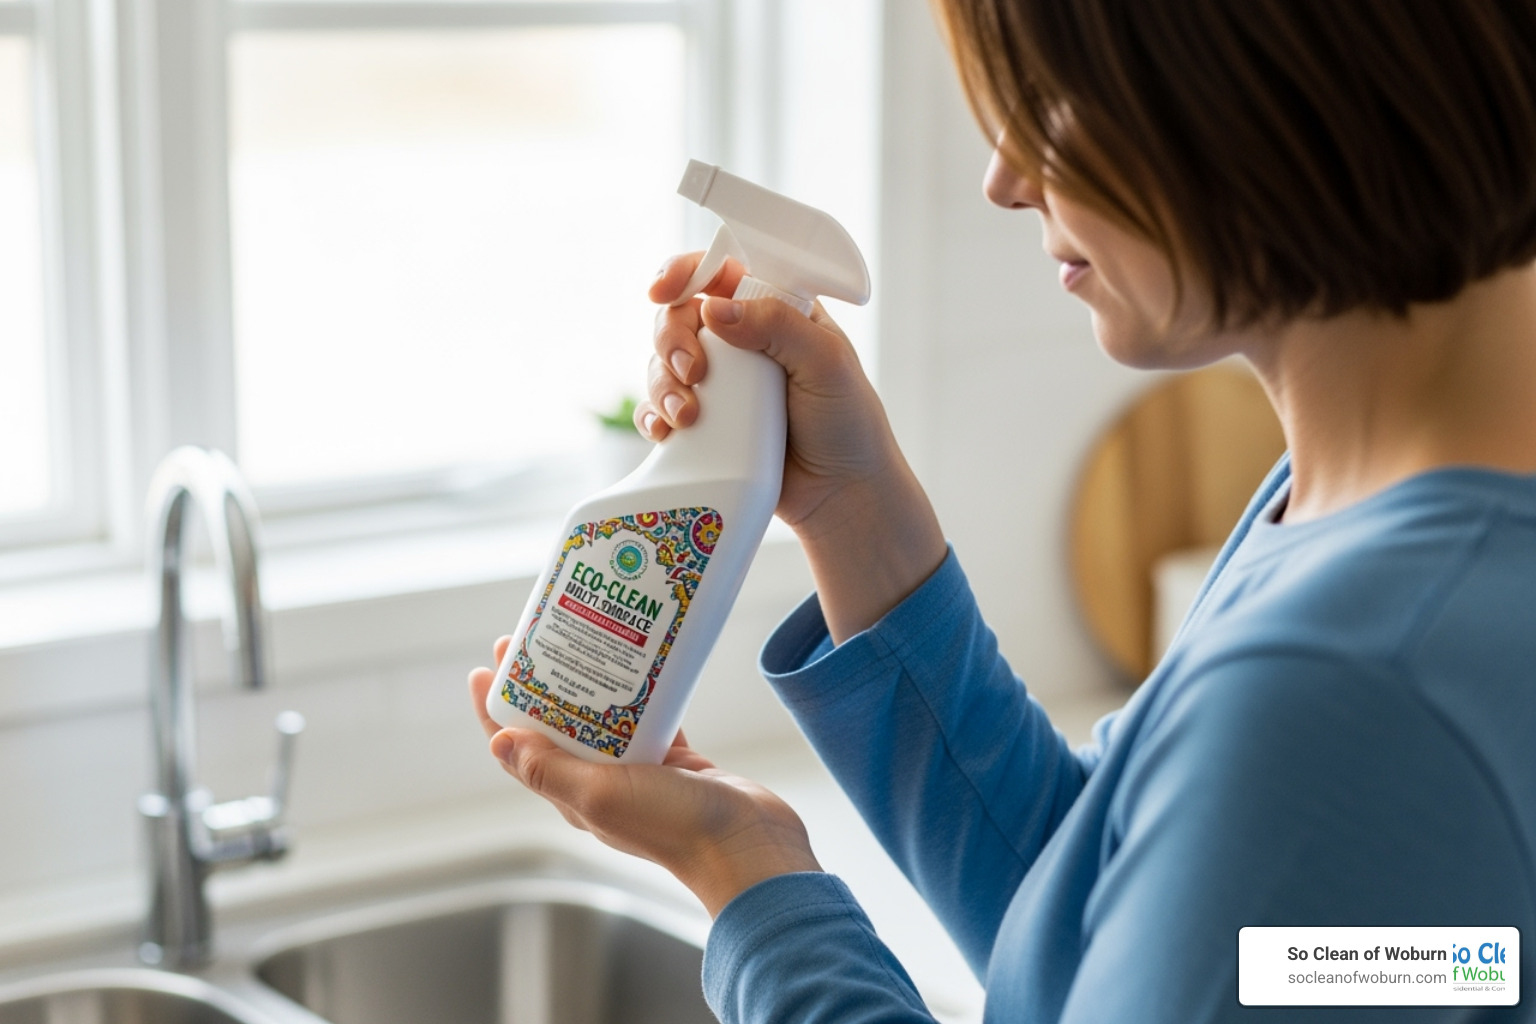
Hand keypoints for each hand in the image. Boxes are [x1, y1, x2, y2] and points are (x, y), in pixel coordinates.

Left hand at [469, 636, 821, 916]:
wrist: (745, 842)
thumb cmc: (673, 825)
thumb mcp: (601, 795)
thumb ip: (549, 769)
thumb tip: (498, 742)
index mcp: (574, 795)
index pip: (519, 750)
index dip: (496, 712)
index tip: (486, 668)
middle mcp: (601, 783)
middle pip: (557, 726)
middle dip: (541, 683)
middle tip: (533, 636)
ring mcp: (640, 772)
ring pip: (604, 717)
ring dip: (590, 680)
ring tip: (584, 638)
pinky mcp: (677, 761)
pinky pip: (652, 717)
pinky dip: (644, 689)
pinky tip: (644, 661)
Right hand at [639, 253, 903, 530]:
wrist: (842, 494)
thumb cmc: (848, 423)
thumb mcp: (825, 362)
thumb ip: (776, 325)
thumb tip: (713, 309)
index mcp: (773, 310)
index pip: (720, 272)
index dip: (684, 272)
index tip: (662, 291)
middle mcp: (741, 342)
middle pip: (680, 317)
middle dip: (671, 339)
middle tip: (692, 372)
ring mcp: (720, 385)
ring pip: (663, 364)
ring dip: (663, 384)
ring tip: (688, 417)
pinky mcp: (704, 425)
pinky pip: (659, 410)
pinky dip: (653, 417)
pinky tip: (666, 432)